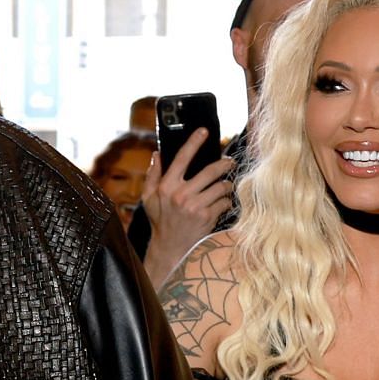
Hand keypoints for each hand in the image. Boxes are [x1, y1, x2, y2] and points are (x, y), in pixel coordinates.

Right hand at [140, 131, 236, 286]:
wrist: (170, 248)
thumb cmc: (160, 221)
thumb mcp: (149, 197)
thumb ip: (152, 175)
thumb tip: (156, 154)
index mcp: (167, 186)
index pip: (182, 157)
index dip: (194, 141)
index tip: (204, 131)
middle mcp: (181, 194)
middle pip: (210, 171)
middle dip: (224, 164)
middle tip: (230, 162)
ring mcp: (196, 206)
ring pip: (221, 187)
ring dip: (227, 185)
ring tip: (226, 186)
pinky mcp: (207, 217)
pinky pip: (224, 202)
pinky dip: (227, 201)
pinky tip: (223, 203)